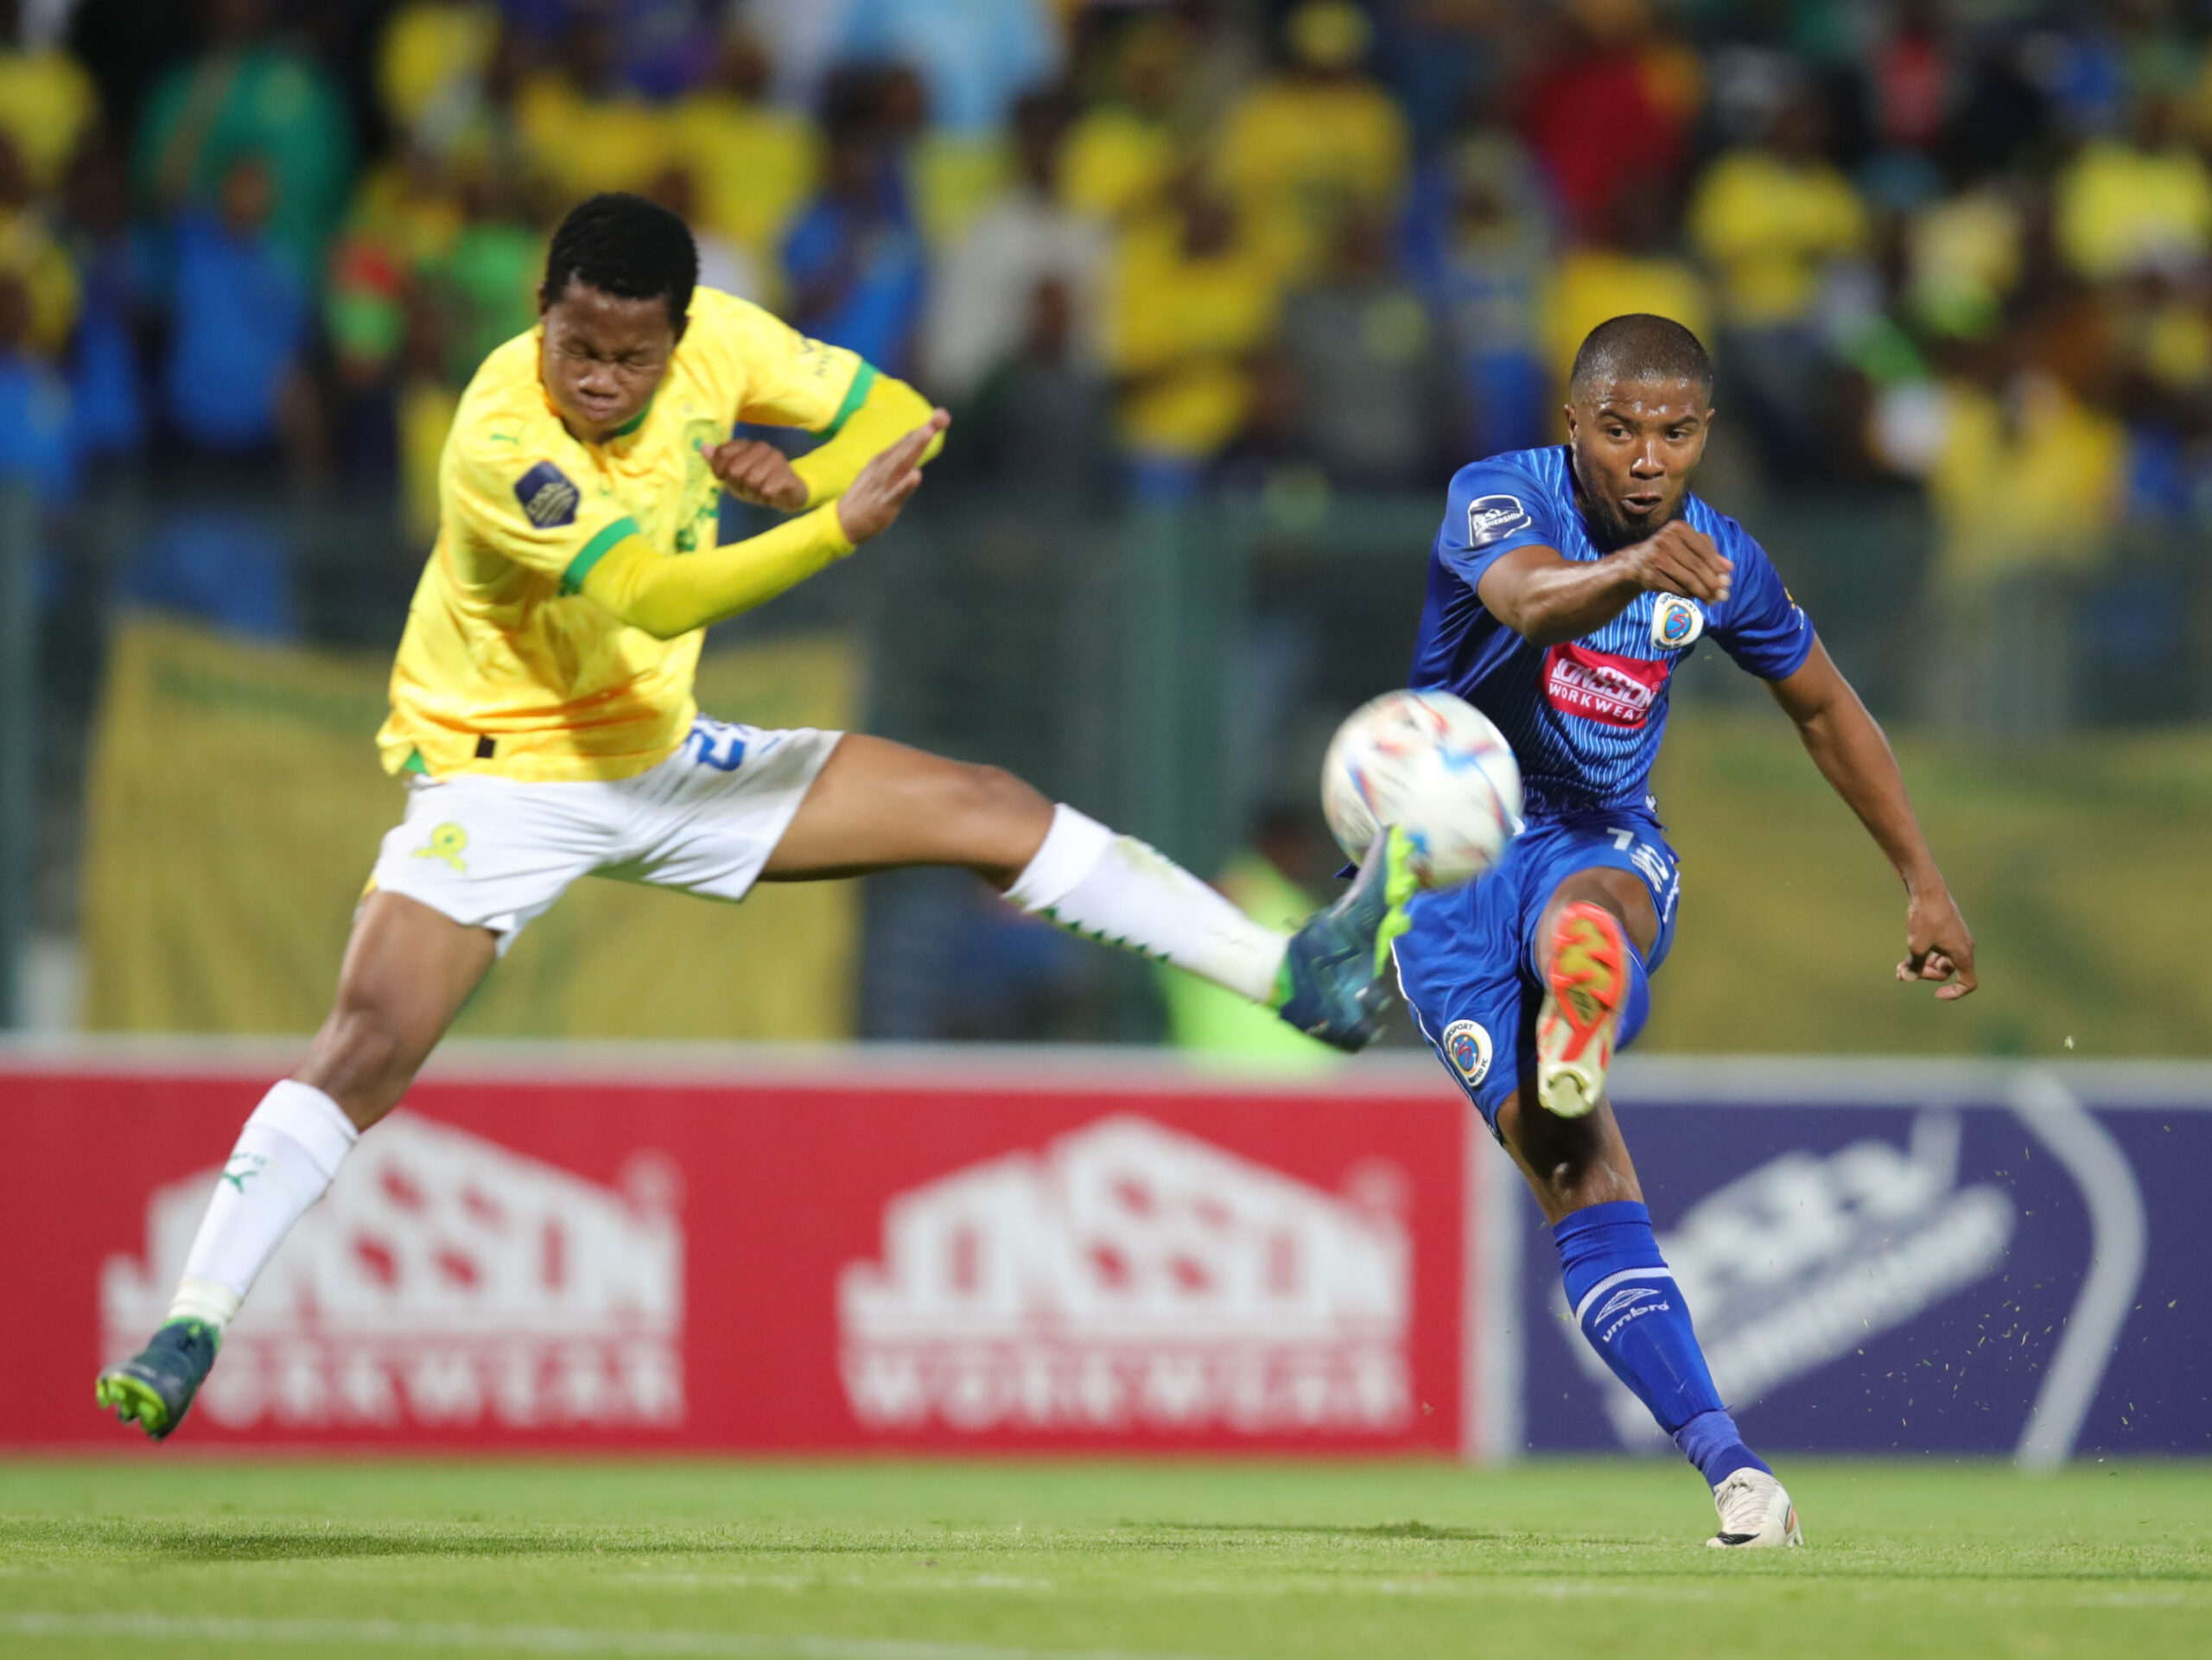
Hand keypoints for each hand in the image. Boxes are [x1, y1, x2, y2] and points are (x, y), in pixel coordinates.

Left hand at [699, 438, 808, 510]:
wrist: (787, 493)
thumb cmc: (755, 483)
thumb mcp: (732, 475)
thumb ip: (717, 462)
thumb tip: (703, 448)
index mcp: (744, 444)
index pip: (722, 453)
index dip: (720, 471)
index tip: (727, 479)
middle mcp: (760, 446)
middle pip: (735, 469)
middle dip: (738, 485)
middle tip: (746, 488)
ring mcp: (776, 458)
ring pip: (751, 480)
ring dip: (752, 493)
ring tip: (758, 492)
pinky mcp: (787, 473)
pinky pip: (767, 489)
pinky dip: (765, 498)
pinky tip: (769, 496)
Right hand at [834, 409, 949, 544]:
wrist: (843, 521)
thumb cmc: (868, 495)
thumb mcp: (883, 471)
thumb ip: (902, 456)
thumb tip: (919, 436)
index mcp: (883, 460)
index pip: (907, 440)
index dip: (925, 428)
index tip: (943, 415)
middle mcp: (883, 468)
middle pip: (906, 447)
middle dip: (923, 432)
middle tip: (940, 417)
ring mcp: (883, 485)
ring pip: (901, 464)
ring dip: (914, 448)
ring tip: (928, 433)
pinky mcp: (883, 504)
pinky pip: (896, 493)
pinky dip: (906, 485)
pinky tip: (916, 476)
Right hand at [1624, 521, 1732, 604]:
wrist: (1637, 562)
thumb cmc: (1669, 551)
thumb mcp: (1688, 545)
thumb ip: (1709, 553)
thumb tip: (1729, 568)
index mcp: (1679, 528)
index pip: (1704, 550)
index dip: (1717, 567)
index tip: (1728, 580)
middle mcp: (1666, 539)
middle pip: (1697, 566)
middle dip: (1713, 583)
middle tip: (1723, 595)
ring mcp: (1657, 557)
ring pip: (1688, 579)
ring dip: (1703, 592)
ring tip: (1713, 600)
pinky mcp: (1651, 575)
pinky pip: (1676, 588)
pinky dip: (1688, 594)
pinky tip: (1695, 597)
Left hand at [1899, 883, 1976, 1000]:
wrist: (1927, 890)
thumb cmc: (1925, 918)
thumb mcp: (1917, 946)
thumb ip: (1914, 965)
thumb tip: (1907, 977)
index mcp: (1963, 954)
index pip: (1968, 983)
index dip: (1954, 992)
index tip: (1935, 993)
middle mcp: (1964, 946)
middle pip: (1946, 972)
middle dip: (1924, 974)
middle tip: (1902, 970)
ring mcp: (1956, 937)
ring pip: (1940, 961)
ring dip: (1922, 965)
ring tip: (1900, 966)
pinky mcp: (1946, 929)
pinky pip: (1938, 949)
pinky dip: (1924, 954)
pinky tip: (1908, 954)